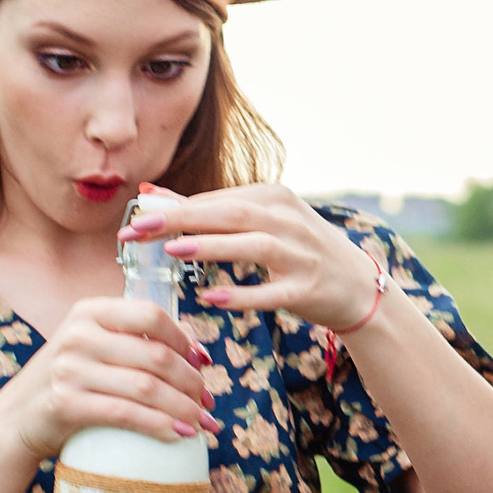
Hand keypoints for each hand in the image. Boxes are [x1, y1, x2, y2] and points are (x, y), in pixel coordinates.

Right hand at [0, 296, 214, 460]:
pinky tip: (178, 435)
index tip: (202, 364)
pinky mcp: (64, 403)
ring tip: (202, 423)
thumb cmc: (74, 380)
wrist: (19, 417)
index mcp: (90, 311)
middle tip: (207, 402)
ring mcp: (68, 368)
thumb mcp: (98, 347)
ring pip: (146, 388)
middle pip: (155, 356)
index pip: (151, 315)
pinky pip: (126, 414)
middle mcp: (78, 335)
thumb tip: (200, 354)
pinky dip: (159, 426)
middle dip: (192, 382)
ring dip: (184, 408)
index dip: (184, 341)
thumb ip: (138, 341)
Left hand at [129, 183, 383, 330]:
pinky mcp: (307, 288)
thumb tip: (153, 195)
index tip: (134, 220)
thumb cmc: (298, 251)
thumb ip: (210, 211)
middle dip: (181, 220)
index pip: (217, 200)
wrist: (358, 285)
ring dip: (212, 248)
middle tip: (138, 230)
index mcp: (275, 197)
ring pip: (252, 246)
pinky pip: (271, 292)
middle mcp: (290, 221)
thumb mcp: (261, 222)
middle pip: (230, 214)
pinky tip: (211, 297)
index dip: (173, 209)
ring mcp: (301, 255)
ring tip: (173, 251)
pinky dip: (242, 294)